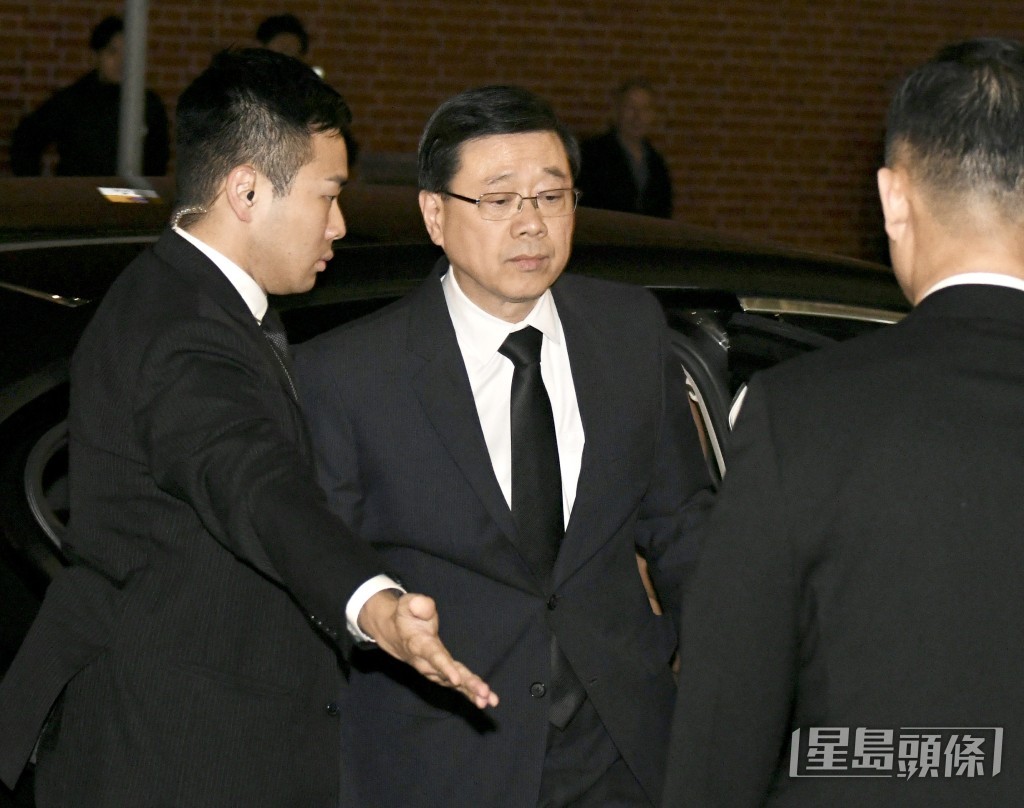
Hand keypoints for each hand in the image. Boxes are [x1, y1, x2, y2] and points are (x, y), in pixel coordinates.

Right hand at [358, 591, 498, 708]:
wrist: (394, 634)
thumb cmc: (405, 617)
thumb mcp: (406, 605)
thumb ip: (417, 604)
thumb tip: (423, 605)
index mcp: (419, 645)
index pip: (433, 657)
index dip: (444, 668)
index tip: (457, 679)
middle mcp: (427, 663)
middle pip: (448, 675)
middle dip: (466, 685)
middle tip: (483, 693)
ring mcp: (435, 671)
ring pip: (455, 684)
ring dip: (472, 692)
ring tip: (489, 700)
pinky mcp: (443, 674)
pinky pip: (458, 685)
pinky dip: (472, 693)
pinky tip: (488, 699)